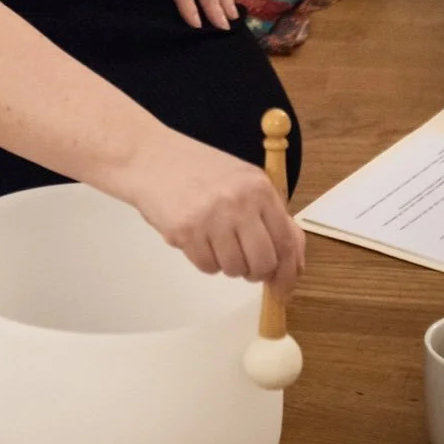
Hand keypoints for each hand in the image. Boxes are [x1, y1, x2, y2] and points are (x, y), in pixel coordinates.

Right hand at [121, 125, 305, 296]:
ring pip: (234, 269)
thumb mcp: (241, 180)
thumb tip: (294, 258)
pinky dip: (204, 260)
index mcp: (259, 187)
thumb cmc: (197, 169)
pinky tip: (196, 238)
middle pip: (263, 262)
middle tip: (246, 266)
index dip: (288, 270)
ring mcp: (211, 218)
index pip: (286, 240)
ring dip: (227, 264)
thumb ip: (269, 214)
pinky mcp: (186, 232)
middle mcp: (238, 202)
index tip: (284, 286)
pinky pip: (207, 267)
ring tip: (215, 240)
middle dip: (256, 272)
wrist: (150, 157)